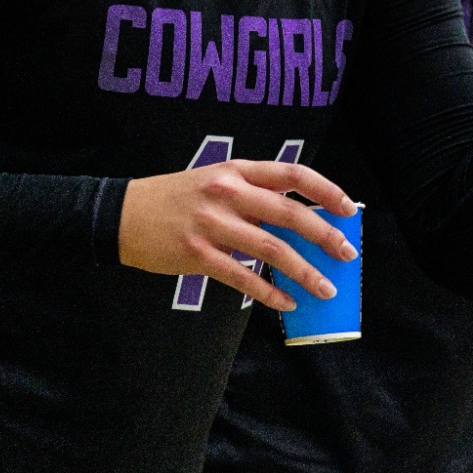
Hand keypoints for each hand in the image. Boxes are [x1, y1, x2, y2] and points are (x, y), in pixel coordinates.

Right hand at [118, 159, 356, 311]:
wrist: (122, 215)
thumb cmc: (175, 198)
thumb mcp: (214, 181)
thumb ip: (252, 195)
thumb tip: (300, 222)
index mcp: (236, 170)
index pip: (292, 174)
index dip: (326, 190)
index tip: (349, 208)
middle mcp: (227, 192)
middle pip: (289, 213)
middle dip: (325, 235)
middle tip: (347, 254)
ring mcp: (211, 223)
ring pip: (271, 248)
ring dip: (304, 271)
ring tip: (325, 287)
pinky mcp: (197, 254)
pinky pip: (242, 277)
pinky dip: (269, 292)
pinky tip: (286, 302)